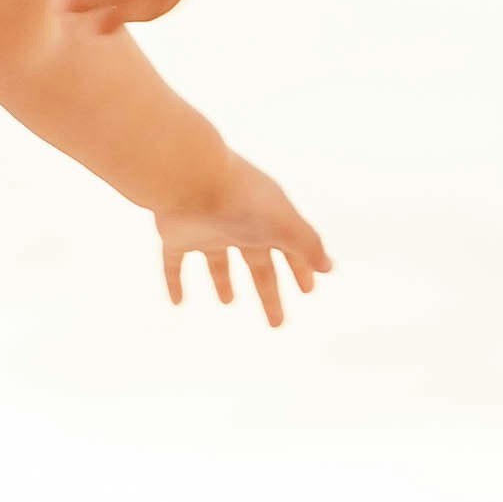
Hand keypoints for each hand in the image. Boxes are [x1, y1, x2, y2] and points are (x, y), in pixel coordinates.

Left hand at [156, 156, 333, 326]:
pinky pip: (174, 263)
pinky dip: (174, 282)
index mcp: (266, 219)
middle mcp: (238, 225)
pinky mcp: (177, 235)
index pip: (289, 249)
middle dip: (268, 293)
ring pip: (217, 262)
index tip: (307, 291)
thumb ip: (307, 244)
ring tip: (227, 302)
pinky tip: (177, 302)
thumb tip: (328, 266)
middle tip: (277, 323)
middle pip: (257, 266)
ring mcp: (207, 230)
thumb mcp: (284, 224)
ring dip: (222, 282)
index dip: (299, 270)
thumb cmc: (243, 199)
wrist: (191, 178)